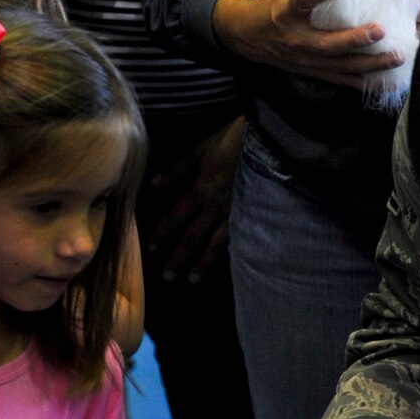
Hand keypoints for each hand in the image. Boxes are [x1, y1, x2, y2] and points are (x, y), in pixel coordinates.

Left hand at [147, 116, 242, 282]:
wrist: (267, 138)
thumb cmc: (232, 139)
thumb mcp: (202, 148)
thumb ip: (178, 168)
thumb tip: (154, 184)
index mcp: (202, 187)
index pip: (177, 215)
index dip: (164, 232)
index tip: (152, 248)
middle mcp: (217, 205)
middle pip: (194, 235)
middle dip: (179, 256)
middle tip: (167, 277)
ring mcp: (237, 212)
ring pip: (217, 243)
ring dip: (203, 262)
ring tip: (192, 279)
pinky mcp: (254, 214)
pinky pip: (240, 238)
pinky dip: (231, 254)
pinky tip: (226, 267)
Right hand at [213, 0, 400, 86]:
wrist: (248, 38)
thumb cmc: (274, 9)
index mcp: (286, 11)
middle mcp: (296, 38)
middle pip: (328, 43)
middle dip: (355, 38)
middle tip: (380, 30)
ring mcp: (305, 59)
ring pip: (341, 65)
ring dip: (371, 63)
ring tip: (397, 56)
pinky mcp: (313, 72)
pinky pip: (342, 78)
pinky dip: (365, 80)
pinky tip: (388, 78)